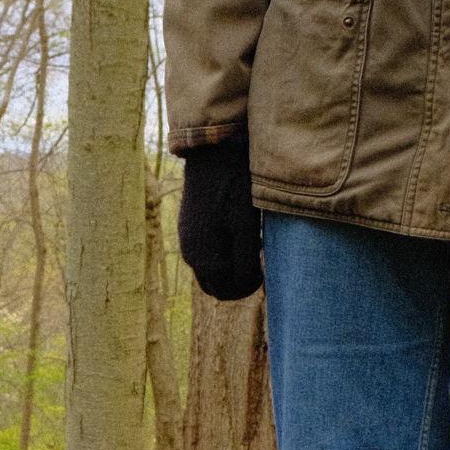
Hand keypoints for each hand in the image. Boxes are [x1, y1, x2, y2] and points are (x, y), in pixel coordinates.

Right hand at [177, 135, 263, 300]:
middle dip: (236, 282)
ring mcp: (186, 241)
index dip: (249, 287)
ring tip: (247, 247)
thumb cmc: (235, 190)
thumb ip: (245, 261)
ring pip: (208, 272)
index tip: (263, 271)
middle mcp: (191, 255)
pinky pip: (203, 254)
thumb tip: (247, 284)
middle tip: (257, 263)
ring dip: (227, 269)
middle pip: (216, 286)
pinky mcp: (187, 228)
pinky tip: (234, 233)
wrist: (212, 157)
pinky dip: (218, 255)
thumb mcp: (247, 227)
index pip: (228, 292)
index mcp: (206, 259)